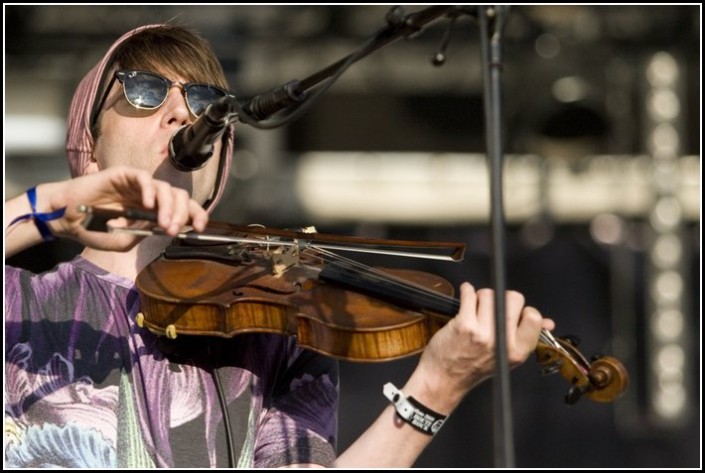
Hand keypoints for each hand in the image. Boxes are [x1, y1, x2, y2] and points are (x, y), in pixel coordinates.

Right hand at [5, 166, 208, 254]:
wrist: (64, 219)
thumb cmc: (92, 230)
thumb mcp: (122, 242)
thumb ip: (141, 236)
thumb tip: (162, 229)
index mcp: (153, 211)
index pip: (183, 208)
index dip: (195, 215)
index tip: (201, 228)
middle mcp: (149, 196)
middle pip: (179, 196)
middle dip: (183, 214)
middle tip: (174, 230)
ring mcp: (137, 184)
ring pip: (165, 188)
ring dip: (169, 207)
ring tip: (163, 223)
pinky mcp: (123, 174)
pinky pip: (143, 178)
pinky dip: (150, 190)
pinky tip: (148, 204)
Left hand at [407, 283, 554, 412]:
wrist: (445, 379)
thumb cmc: (473, 368)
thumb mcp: (506, 358)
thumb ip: (526, 338)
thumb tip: (547, 322)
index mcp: (517, 351)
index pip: (533, 317)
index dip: (522, 309)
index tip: (513, 311)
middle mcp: (502, 342)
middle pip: (513, 298)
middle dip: (502, 298)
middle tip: (492, 308)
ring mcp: (483, 333)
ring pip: (490, 294)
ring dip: (482, 296)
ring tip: (476, 308)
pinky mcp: (464, 325)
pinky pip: (470, 294)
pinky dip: (466, 291)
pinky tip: (466, 296)